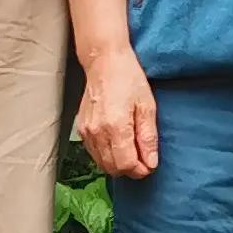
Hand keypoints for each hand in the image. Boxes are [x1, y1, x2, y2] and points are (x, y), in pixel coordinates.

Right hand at [73, 47, 158, 180]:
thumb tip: (151, 162)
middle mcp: (97, 132)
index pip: (126, 165)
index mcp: (115, 126)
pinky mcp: (81, 129)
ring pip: (102, 164)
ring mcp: (86, 131)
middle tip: (143, 159)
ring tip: (132, 151)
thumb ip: (148, 138)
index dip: (140, 170)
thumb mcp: (147, 106)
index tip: (150, 165)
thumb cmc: (128, 79)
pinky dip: (107, 155)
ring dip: (118, 164)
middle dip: (130, 170)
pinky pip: (94, 153)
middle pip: (112, 168)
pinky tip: (118, 144)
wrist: (104, 62)